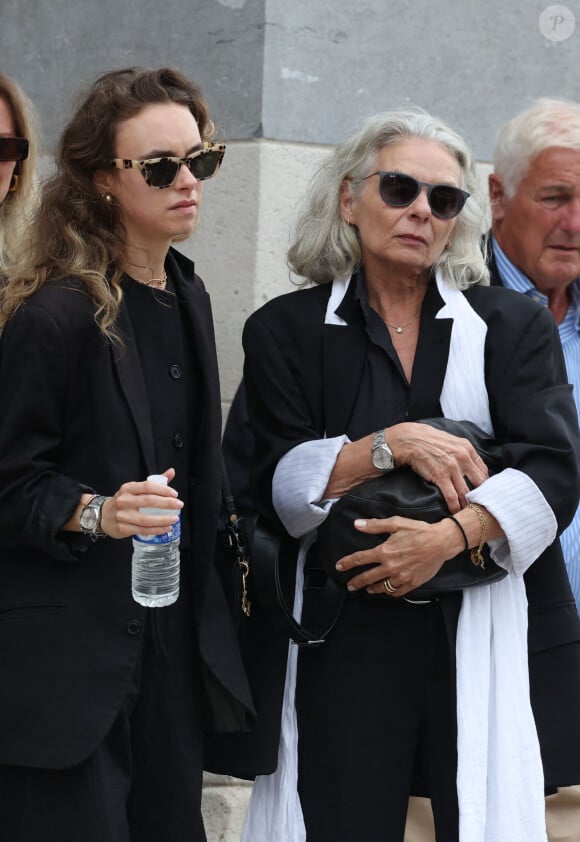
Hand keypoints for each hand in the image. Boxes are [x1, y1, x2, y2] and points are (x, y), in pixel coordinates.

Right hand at [100, 468, 183, 539]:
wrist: (103, 515)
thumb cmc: (124, 500)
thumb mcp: (136, 488)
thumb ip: (154, 482)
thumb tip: (171, 472)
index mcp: (128, 488)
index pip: (148, 486)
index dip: (163, 490)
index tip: (174, 494)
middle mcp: (124, 501)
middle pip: (149, 501)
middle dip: (167, 504)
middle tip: (179, 505)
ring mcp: (122, 516)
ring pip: (146, 519)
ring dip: (163, 520)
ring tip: (175, 519)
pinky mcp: (122, 528)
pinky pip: (143, 530)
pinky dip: (156, 530)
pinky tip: (166, 528)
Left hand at [335, 515, 461, 596]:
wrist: (441, 542)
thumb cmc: (419, 531)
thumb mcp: (396, 523)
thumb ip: (375, 525)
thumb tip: (357, 524)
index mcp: (385, 551)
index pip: (360, 559)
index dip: (347, 563)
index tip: (339, 567)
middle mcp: (391, 566)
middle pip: (367, 577)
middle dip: (356, 582)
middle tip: (350, 586)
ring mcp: (401, 577)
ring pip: (381, 587)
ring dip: (372, 589)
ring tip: (367, 589)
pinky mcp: (412, 583)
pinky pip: (396, 591)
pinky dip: (389, 592)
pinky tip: (386, 590)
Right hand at [388, 422, 488, 513]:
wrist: (409, 439)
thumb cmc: (428, 439)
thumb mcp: (451, 440)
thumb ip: (462, 451)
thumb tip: (470, 464)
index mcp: (467, 448)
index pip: (483, 470)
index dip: (483, 484)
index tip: (481, 491)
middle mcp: (463, 457)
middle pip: (479, 482)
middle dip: (479, 495)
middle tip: (478, 504)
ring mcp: (452, 468)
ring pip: (466, 492)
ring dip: (467, 504)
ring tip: (468, 512)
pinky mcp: (440, 476)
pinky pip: (451, 496)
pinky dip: (455, 506)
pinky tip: (456, 512)